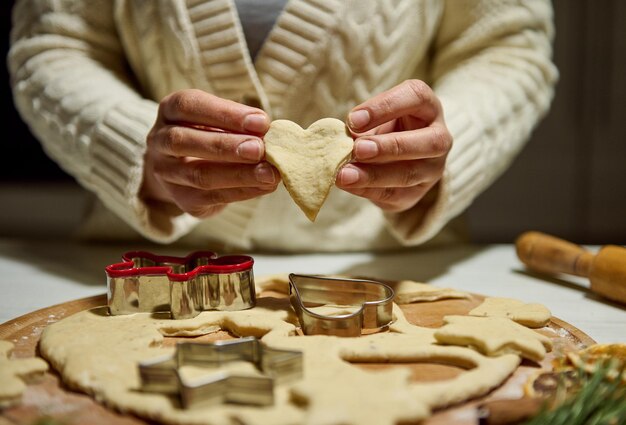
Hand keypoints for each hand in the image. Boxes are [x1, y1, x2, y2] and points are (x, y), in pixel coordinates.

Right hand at [141, 89, 279, 217]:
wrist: (183, 170)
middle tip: (260, 149)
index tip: (260, 121)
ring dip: (239, 174)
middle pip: (184, 141)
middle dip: (226, 145)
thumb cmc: (208, 134)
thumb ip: (237, 123)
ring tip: (269, 173)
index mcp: (169, 110)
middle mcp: (159, 140)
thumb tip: (267, 132)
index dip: (225, 113)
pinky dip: (243, 191)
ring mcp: (166, 173)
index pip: (189, 106)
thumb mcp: (217, 120)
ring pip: (198, 174)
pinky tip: (264, 186)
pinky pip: (212, 197)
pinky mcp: (182, 199)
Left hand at [336, 80, 451, 212]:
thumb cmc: (385, 129)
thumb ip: (360, 126)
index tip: (353, 119)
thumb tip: (337, 138)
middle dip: (390, 146)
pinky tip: (348, 185)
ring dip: (374, 175)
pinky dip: (367, 190)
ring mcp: (433, 169)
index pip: (416, 97)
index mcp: (427, 107)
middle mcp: (439, 137)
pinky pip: (395, 195)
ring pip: (409, 174)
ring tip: (344, 175)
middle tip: (358, 149)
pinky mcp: (417, 193)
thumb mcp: (376, 119)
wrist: (398, 160)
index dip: (384, 107)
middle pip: (429, 141)